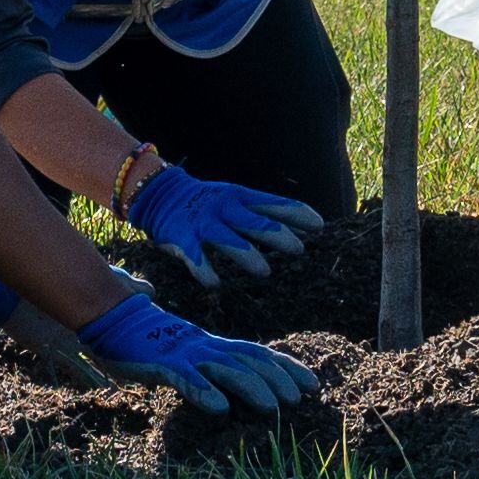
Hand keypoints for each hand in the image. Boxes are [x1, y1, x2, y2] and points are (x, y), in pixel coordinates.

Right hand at [76, 288, 320, 414]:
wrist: (109, 314)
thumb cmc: (141, 335)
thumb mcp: (177, 352)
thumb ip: (197, 361)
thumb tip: (213, 378)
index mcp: (209, 344)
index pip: (256, 354)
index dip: (285, 367)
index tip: (312, 384)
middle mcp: (204, 346)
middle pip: (249, 361)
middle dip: (278, 379)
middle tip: (302, 398)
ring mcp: (184, 352)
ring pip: (226, 369)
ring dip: (253, 387)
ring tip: (275, 407)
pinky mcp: (162, 362)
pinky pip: (186, 378)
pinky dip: (205, 391)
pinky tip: (221, 408)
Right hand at [120, 159, 319, 282]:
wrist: (159, 194)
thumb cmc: (208, 203)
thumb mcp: (237, 201)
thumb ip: (264, 214)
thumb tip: (302, 229)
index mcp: (241, 197)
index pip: (274, 204)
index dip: (296, 214)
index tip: (319, 227)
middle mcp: (225, 207)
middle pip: (255, 222)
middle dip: (278, 235)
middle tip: (299, 250)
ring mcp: (204, 223)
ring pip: (228, 239)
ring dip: (247, 255)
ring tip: (265, 272)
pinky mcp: (182, 238)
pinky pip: (195, 257)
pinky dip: (205, 270)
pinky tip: (215, 284)